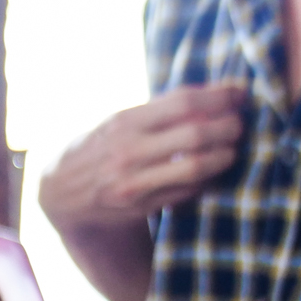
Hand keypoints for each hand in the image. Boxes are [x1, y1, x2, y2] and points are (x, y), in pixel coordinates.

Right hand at [38, 83, 247, 233]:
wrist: (61, 193)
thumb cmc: (99, 149)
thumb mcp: (118, 122)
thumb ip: (158, 110)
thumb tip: (213, 94)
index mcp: (124, 122)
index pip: (182, 102)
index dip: (218, 97)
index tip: (240, 93)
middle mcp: (128, 152)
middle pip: (194, 134)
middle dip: (227, 127)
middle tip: (240, 124)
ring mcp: (134, 182)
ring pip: (194, 167)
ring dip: (222, 156)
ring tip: (233, 149)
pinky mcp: (140, 207)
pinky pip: (185, 191)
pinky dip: (206, 180)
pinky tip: (214, 171)